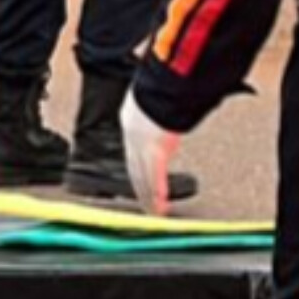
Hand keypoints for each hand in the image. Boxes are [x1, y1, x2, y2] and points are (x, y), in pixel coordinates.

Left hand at [118, 92, 186, 214]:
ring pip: (143, 180)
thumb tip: (166, 107)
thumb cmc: (161, 87)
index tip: (140, 180)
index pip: (132, 154)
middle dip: (140, 189)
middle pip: (135, 171)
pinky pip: (154, 181)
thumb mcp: (152, 99)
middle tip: (145, 203)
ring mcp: (143, 149)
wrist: (162, 87)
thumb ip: (157, 111)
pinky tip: (159, 208)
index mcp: (132, 124)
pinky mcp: (155, 155)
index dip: (136, 169)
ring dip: (148, 197)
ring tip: (153, 211)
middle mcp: (134, 139)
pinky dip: (157, 196)